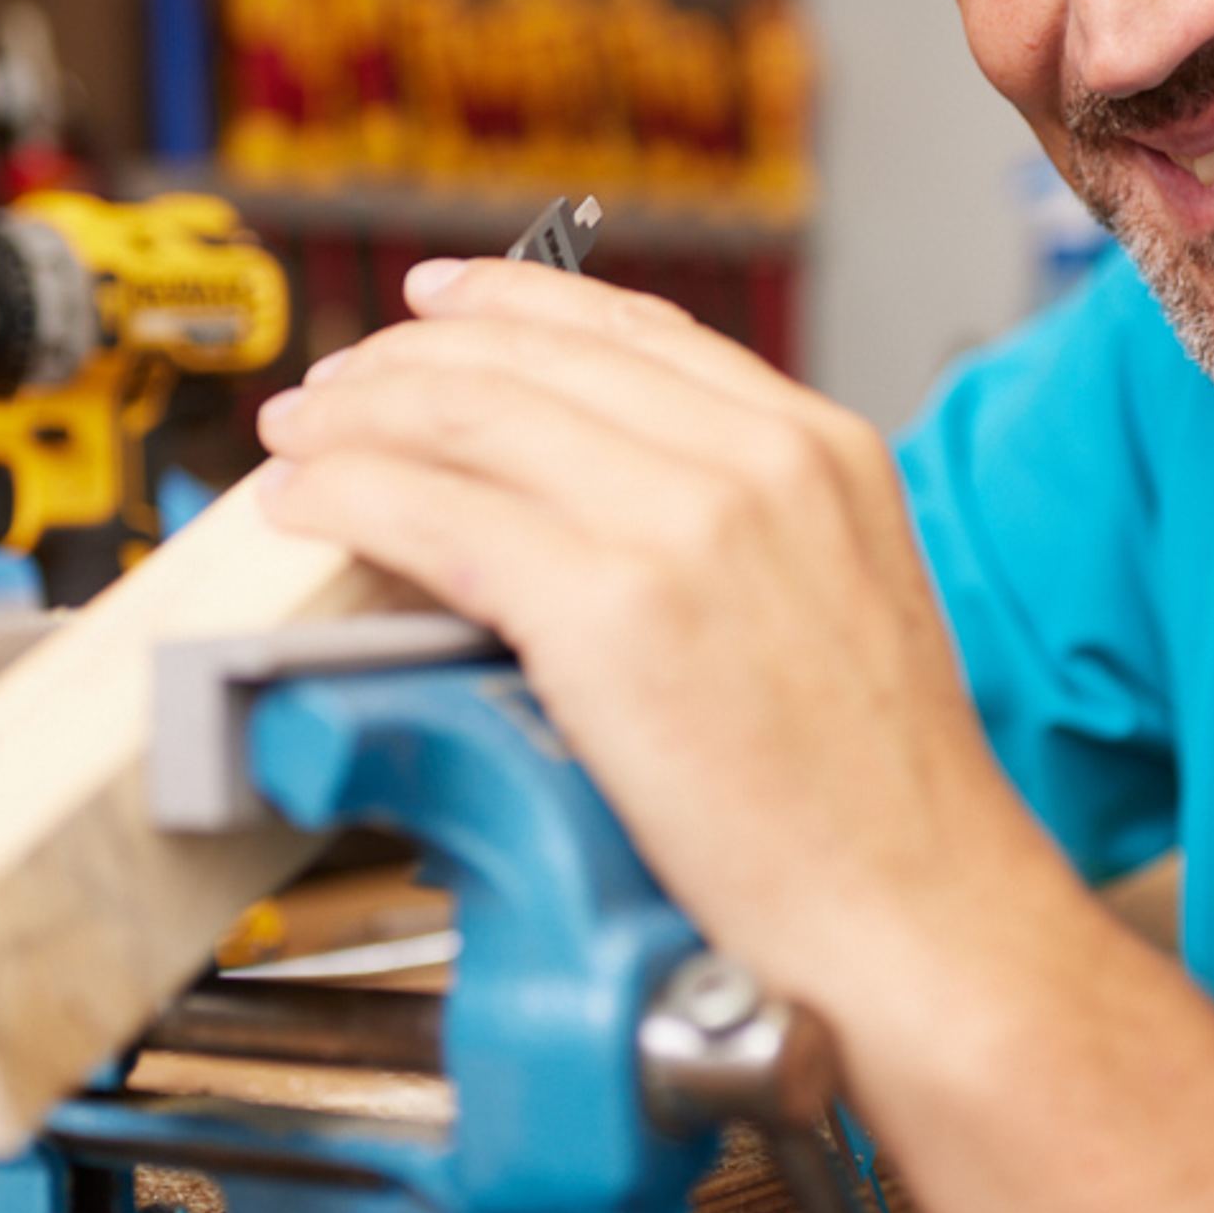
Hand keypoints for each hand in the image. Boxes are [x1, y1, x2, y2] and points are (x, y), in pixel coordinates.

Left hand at [255, 259, 1017, 1004]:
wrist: (914, 909)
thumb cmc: (879, 801)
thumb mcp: (840, 599)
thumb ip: (739, 525)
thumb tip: (597, 506)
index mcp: (819, 448)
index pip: (632, 330)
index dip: (514, 302)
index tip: (441, 304)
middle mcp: (754, 460)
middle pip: (533, 358)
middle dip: (409, 358)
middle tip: (338, 383)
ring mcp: (682, 524)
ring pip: (469, 416)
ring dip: (358, 416)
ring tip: (300, 437)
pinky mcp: (606, 607)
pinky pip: (433, 514)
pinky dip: (348, 496)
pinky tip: (309, 506)